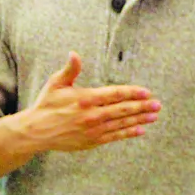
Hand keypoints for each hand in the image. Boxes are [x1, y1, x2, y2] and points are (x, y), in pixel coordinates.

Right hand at [10, 53, 159, 153]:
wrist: (36, 131)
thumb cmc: (46, 104)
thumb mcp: (56, 83)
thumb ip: (70, 69)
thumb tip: (74, 54)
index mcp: (85, 98)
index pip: (114, 94)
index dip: (132, 93)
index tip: (146, 92)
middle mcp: (92, 115)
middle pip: (122, 110)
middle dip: (141, 107)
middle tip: (157, 105)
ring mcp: (93, 130)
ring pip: (121, 124)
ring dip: (139, 119)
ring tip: (153, 116)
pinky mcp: (91, 141)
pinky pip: (114, 137)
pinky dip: (128, 133)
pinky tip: (140, 130)